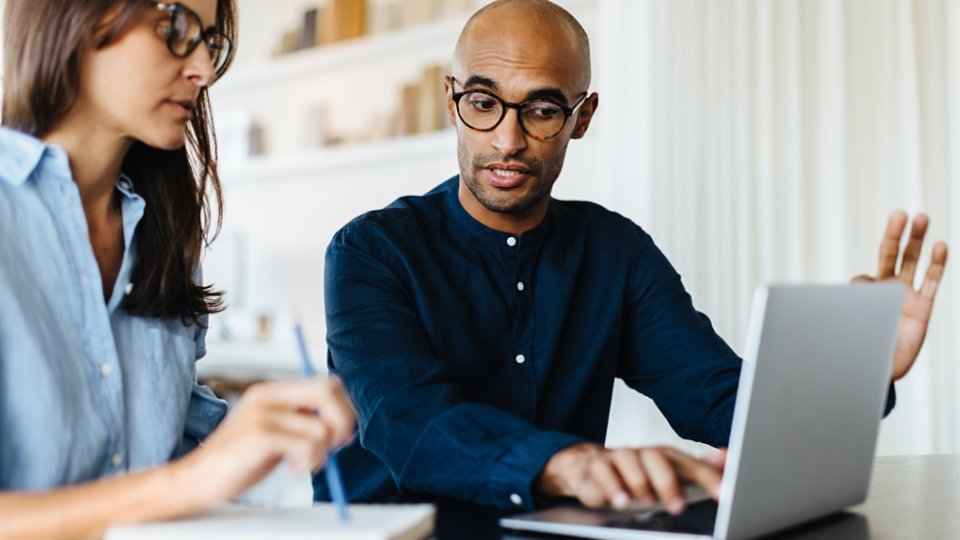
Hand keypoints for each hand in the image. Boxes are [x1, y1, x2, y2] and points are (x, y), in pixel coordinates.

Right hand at [173, 378, 355, 506]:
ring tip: (304, 464)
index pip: (327, 382)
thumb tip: (345, 426)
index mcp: (273, 391)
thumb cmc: (240, 459)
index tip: (341, 435)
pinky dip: (310, 461)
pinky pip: (307, 445)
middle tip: (336, 446)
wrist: (197, 479)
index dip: (344, 407)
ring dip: (322, 453)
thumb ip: (302, 421)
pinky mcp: (259, 436)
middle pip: (328, 390)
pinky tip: (294, 469)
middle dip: (343, 420)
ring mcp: (262, 414)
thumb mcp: (276, 431)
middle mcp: (268, 395)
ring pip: (321, 427)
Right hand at [536, 443, 726, 514]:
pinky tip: (620, 500)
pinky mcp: (596, 465)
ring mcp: (618, 456)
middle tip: (677, 506)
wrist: (590, 466)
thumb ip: (699, 469)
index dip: (707, 477)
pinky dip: (611, 486)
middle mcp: (643, 453)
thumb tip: (728, 457)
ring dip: (639, 483)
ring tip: (645, 502)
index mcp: (665, 456)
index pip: (689, 463)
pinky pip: (602, 471)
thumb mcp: (671, 473)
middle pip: (656, 457)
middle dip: (668, 482)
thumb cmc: (637, 473)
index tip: (725, 493)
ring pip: (628, 460)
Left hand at [852, 211, 947, 380]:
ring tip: (921, 218)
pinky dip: (937, 264)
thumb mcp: (847, 325)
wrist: (880, 373)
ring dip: (917, 240)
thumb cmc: (859, 349)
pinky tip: (941, 247)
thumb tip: (860, 282)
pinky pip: (932, 282)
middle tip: (899, 214)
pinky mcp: (923, 307)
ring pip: (914, 262)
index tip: (860, 298)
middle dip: (895, 235)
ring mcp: (906, 296)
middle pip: (891, 255)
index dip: (861, 286)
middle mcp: (886, 291)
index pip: (862, 280)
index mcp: (864, 295)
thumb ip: (849, 305)